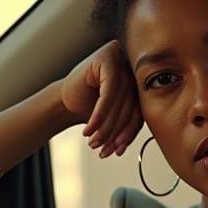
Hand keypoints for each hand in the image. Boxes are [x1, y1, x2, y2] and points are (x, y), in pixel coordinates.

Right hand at [60, 39, 145, 158]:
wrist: (66, 100)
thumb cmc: (91, 108)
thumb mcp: (116, 119)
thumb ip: (129, 125)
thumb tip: (128, 143)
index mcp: (141, 83)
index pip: (140, 112)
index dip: (129, 135)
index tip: (118, 151)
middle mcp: (133, 69)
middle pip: (129, 107)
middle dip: (114, 133)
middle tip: (103, 149)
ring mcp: (122, 59)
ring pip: (119, 102)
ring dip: (105, 127)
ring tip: (94, 142)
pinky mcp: (108, 57)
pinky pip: (108, 94)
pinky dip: (98, 115)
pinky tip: (90, 129)